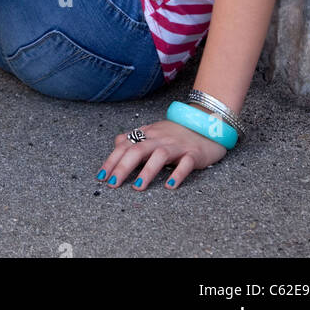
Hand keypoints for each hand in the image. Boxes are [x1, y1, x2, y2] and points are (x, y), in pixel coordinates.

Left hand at [95, 117, 227, 190]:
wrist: (208, 122)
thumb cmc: (178, 132)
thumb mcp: (154, 132)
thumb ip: (136, 137)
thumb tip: (117, 144)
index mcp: (148, 134)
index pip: (125, 145)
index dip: (112, 160)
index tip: (101, 177)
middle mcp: (160, 138)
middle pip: (138, 149)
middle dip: (122, 167)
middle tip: (112, 184)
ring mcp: (177, 146)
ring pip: (159, 156)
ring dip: (147, 171)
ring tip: (137, 187)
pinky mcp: (194, 154)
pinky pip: (186, 164)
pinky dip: (177, 174)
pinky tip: (170, 186)